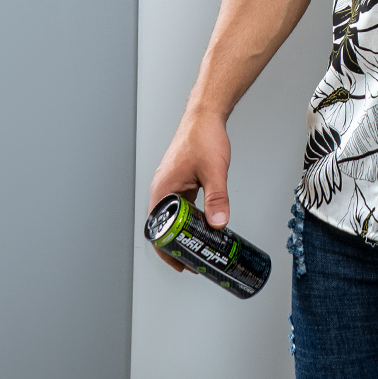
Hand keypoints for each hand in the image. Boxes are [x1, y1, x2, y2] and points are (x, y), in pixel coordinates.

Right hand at [148, 109, 231, 271]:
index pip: (158, 230)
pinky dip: (191, 217)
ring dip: (185, 231)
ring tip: (201, 246)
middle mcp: (163, 189)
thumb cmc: (202, 136)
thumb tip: (219, 222)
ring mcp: (171, 185)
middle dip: (178, 245)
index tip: (180, 263)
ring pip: (175, 216)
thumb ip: (217, 198)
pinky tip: (204, 223)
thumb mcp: (214, 171)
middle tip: (195, 260)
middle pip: (165, 226)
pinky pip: (183, 205)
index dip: (167, 250)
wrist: (205, 115)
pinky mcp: (180, 180)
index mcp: (163, 190)